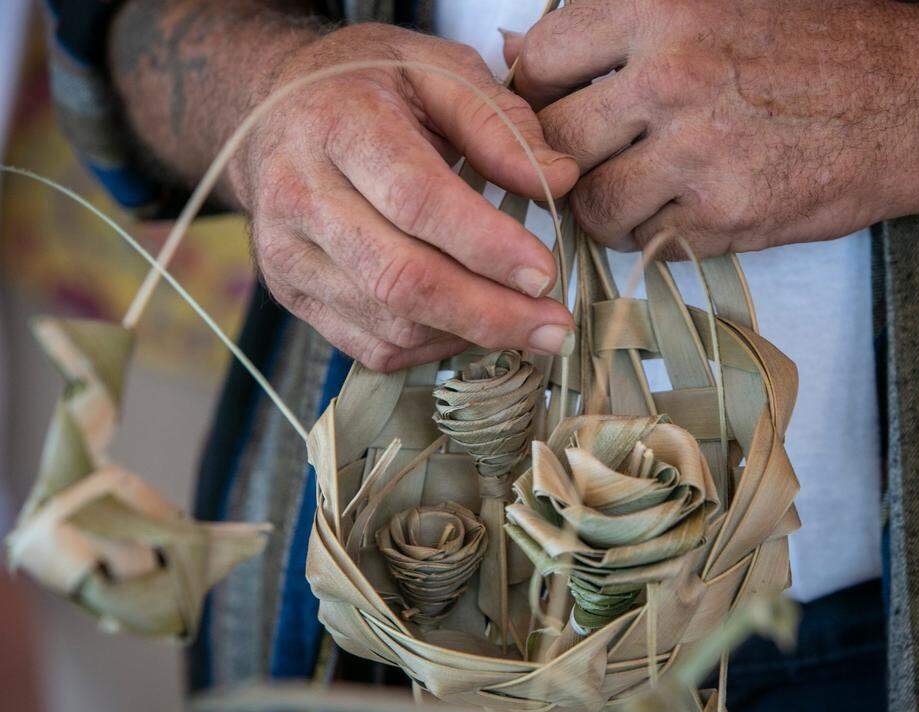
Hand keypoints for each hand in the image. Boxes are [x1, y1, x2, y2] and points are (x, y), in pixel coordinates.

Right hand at [236, 23, 578, 370]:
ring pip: (390, 324)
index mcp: (339, 125)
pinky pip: (372, 347)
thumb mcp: (438, 70)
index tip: (545, 273)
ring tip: (524, 323)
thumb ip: (500, 122)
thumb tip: (560, 179)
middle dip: (488, 314)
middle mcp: (300, 194)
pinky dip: (434, 348)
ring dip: (469, 335)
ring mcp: (287, 253)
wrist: (274, 108)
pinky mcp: (290, 294)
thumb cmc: (369, 86)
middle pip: (400, 279)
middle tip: (554, 327)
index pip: (416, 199)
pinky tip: (470, 324)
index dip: (485, 245)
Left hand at [509, 0, 918, 256]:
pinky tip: (682, 211)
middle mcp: (670, 76)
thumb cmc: (826, 43)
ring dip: (601, 206)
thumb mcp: (718, 0)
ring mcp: (698, 152)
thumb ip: (619, 26)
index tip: (552, 110)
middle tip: (585, 163)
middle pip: (552, 140)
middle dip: (559, 160)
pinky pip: (646, 242)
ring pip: (591, 203)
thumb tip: (519, 48)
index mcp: (661, 5)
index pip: (540, 59)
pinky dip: (652, 235)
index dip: (535, 93)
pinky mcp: (729, 217)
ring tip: (634, 192)